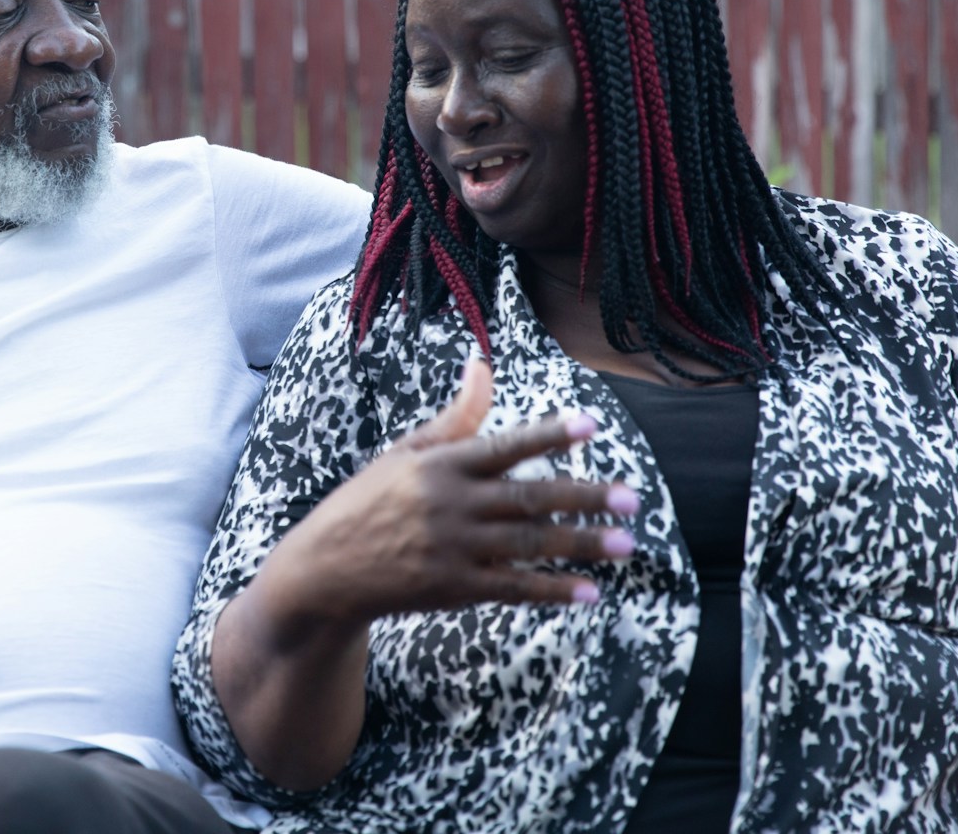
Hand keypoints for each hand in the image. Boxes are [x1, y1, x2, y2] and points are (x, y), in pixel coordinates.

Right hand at [262, 358, 636, 628]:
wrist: (327, 570)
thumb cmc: (369, 502)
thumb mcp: (405, 452)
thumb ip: (455, 416)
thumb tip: (483, 364)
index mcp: (441, 465)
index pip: (504, 445)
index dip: (549, 435)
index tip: (591, 425)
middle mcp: (450, 504)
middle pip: (528, 498)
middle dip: (583, 498)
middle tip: (631, 498)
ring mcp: (453, 548)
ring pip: (528, 544)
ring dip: (580, 545)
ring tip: (625, 544)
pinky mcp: (453, 589)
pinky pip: (513, 588)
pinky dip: (552, 590)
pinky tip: (589, 592)